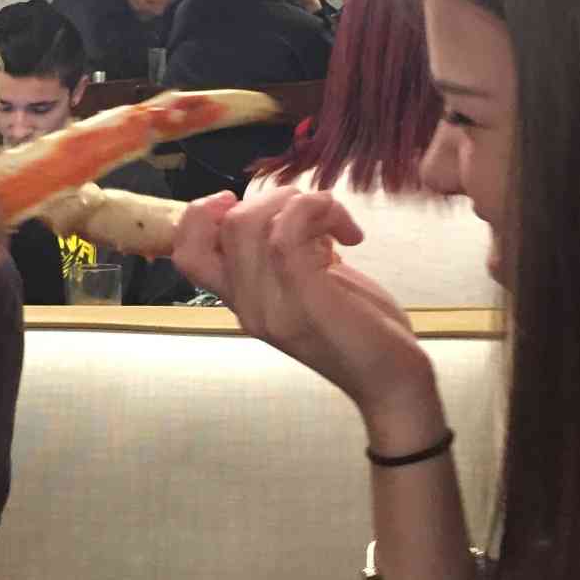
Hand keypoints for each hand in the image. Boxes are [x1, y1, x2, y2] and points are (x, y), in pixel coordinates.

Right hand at [174, 189, 435, 427]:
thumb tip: (282, 210)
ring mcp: (273, 306)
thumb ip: (283, 258)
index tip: (243, 202)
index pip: (187, 255)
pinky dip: (316, 211)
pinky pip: (287, 233)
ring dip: (299, 202)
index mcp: (244, 303)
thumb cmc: (358, 328)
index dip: (201, 215)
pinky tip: (348, 232)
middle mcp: (249, 307)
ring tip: (334, 223)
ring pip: (252, 223)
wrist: (391, 382)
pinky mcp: (305, 299)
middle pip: (225, 226)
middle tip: (314, 214)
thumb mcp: (308, 289)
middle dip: (272, 198)